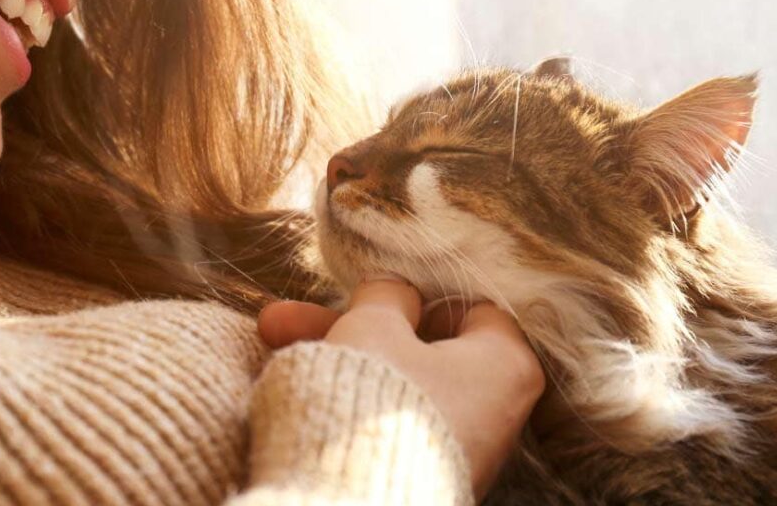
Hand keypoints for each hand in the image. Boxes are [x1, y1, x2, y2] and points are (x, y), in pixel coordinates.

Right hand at [258, 277, 544, 500]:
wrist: (352, 497)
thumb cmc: (380, 392)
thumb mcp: (375, 323)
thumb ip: (388, 296)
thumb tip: (396, 295)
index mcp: (508, 364)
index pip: (471, 308)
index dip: (416, 292)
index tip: (371, 291)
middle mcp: (497, 414)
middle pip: (418, 346)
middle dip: (346, 325)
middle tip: (284, 318)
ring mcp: (461, 450)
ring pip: (395, 382)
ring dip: (337, 356)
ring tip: (268, 336)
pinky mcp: (426, 474)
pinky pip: (387, 419)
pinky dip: (351, 399)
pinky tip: (294, 384)